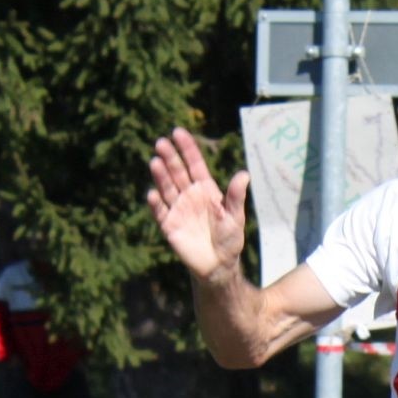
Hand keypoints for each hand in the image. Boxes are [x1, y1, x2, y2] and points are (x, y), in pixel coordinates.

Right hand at [147, 127, 248, 281]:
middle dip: (170, 157)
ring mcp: (177, 209)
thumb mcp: (235, 217)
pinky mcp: (169, 225)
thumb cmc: (230, 240)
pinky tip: (154, 194)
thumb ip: (235, 196)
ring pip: (166, 188)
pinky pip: (160, 212)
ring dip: (161, 176)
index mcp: (205, 190)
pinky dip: (156, 204)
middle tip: (161, 143)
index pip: (194, 164)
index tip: (177, 132)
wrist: (219, 265)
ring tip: (155, 162)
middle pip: (177, 172)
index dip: (187, 148)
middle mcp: (189, 195)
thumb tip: (244, 174)